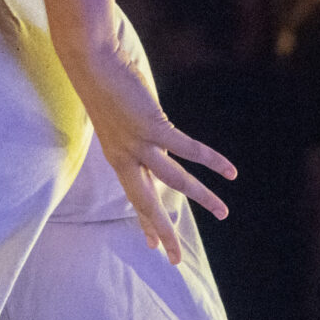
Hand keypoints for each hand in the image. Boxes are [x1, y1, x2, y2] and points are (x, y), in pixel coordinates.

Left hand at [56, 33, 235, 265]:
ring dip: (202, 198)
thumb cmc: (103, 78)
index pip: (134, 197)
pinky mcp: (153, 127)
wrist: (90, 59)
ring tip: (224, 213)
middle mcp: (125, 157)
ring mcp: (139, 144)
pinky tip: (229, 172)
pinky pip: (189, 150)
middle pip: (147, 204)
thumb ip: (137, 129)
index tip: (151, 246)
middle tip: (175, 260)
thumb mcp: (118, 114)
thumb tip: (156, 131)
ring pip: (175, 181)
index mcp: (117, 156)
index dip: (145, 222)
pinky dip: (211, 161)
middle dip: (163, 232)